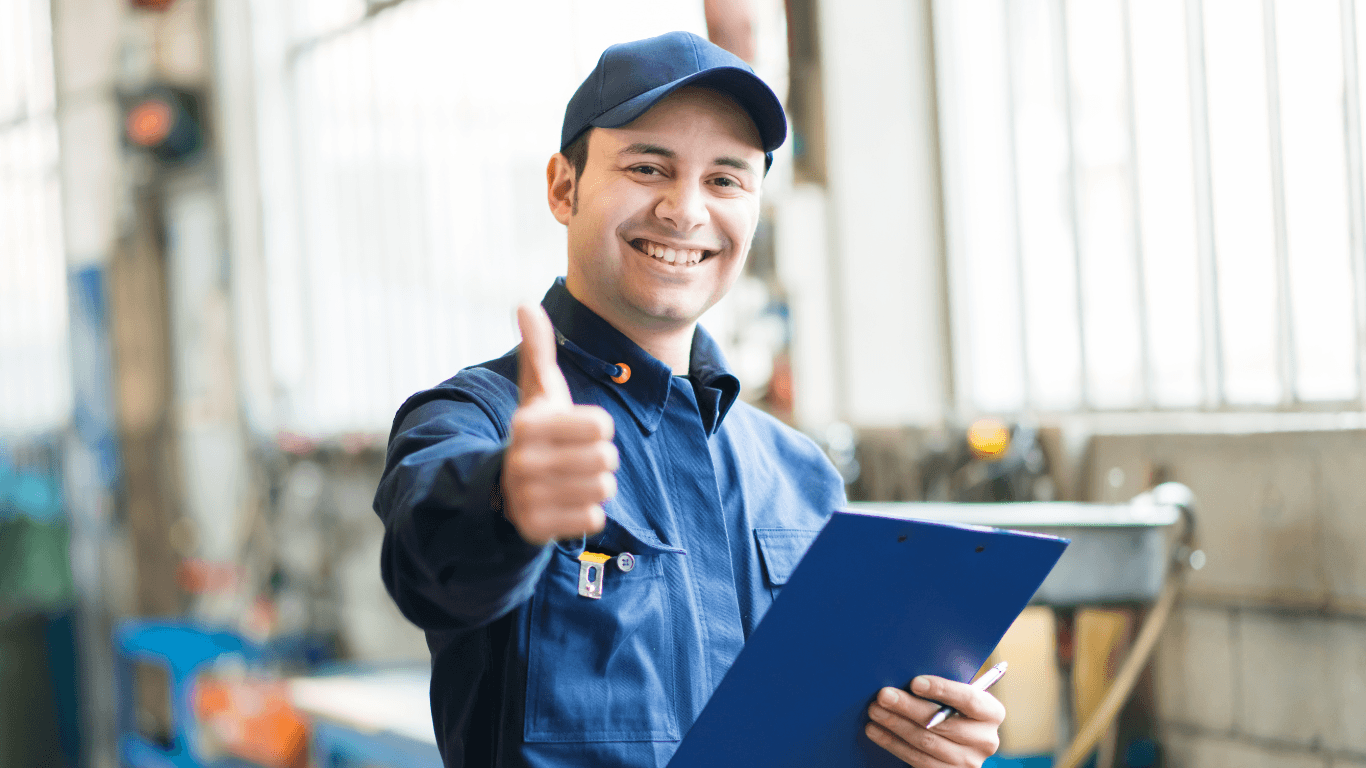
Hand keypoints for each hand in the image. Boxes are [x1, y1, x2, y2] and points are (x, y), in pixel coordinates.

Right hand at [501, 305, 616, 544]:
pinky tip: (567, 504)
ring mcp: (527, 498)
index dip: (597, 428)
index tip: (574, 432)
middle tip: (573, 459)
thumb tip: (524, 304)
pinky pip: (594, 519)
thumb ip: (537, 349)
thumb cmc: (537, 433)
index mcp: (528, 424)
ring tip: (571, 480)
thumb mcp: (537, 392)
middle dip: (598, 459)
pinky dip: (588, 512)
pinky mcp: (536, 530)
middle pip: (607, 459)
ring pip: (604, 489)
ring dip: (595, 485)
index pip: (603, 426)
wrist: (505, 489)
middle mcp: (523, 461)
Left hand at [865, 675, 1004, 767]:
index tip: (915, 682)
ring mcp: (968, 762)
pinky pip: (917, 760)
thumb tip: (907, 675)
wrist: (957, 745)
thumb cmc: (952, 709)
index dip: (942, 690)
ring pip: (926, 742)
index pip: (969, 699)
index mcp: (992, 713)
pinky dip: (893, 743)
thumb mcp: (956, 698)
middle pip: (942, 723)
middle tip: (883, 695)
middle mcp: (985, 740)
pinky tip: (876, 731)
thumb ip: (944, 689)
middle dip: (908, 707)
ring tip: (875, 711)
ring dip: (895, 725)